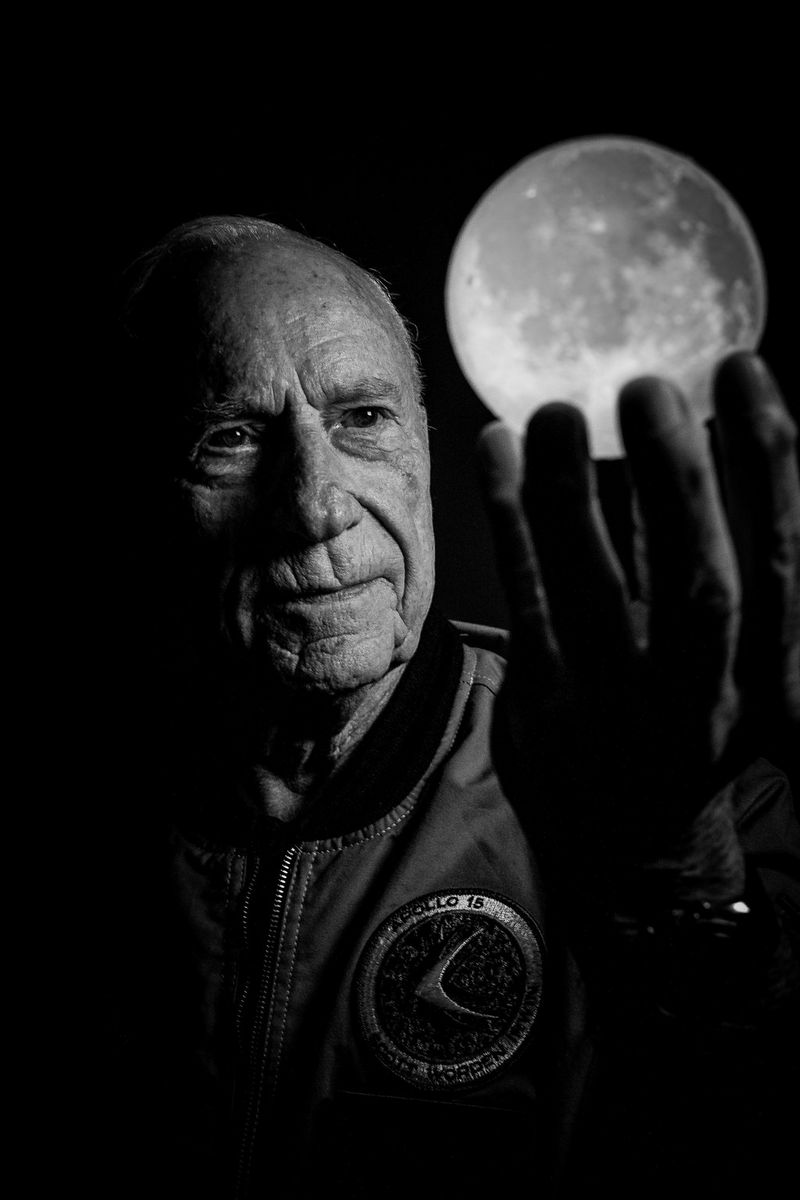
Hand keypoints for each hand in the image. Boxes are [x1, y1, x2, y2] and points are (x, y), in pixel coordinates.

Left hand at [476, 352, 798, 928]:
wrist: (634, 856)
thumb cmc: (690, 734)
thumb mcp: (738, 678)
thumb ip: (718, 577)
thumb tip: (692, 451)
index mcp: (767, 683)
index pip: (779, 564)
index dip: (769, 468)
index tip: (745, 371)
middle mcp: (699, 698)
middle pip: (698, 582)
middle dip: (678, 479)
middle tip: (648, 386)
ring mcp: (618, 708)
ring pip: (598, 589)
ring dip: (574, 492)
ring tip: (558, 409)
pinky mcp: (545, 705)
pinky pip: (527, 601)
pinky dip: (511, 522)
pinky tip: (497, 451)